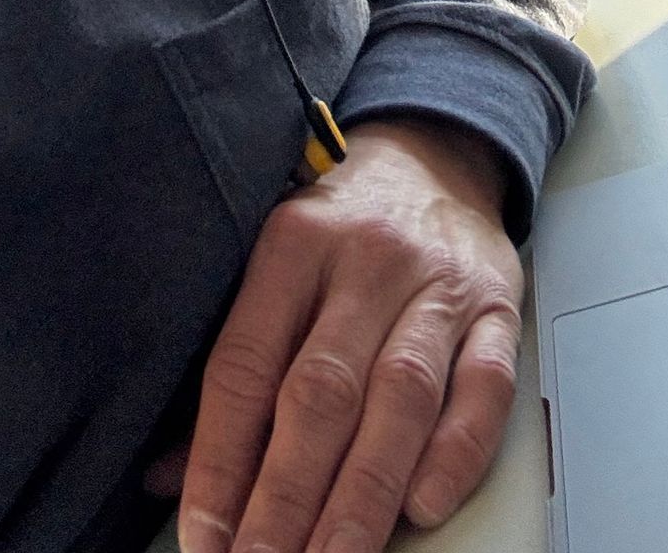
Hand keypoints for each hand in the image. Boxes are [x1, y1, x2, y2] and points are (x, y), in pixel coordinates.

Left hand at [171, 117, 523, 552]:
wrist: (436, 153)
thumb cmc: (339, 225)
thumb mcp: (272, 266)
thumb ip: (233, 368)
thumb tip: (170, 479)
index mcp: (292, 242)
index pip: (246, 365)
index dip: (221, 460)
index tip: (205, 537)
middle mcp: (366, 260)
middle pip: (321, 392)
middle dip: (287, 497)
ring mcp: (438, 285)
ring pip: (399, 399)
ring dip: (363, 497)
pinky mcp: (497, 309)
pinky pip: (485, 387)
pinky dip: (455, 454)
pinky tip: (421, 507)